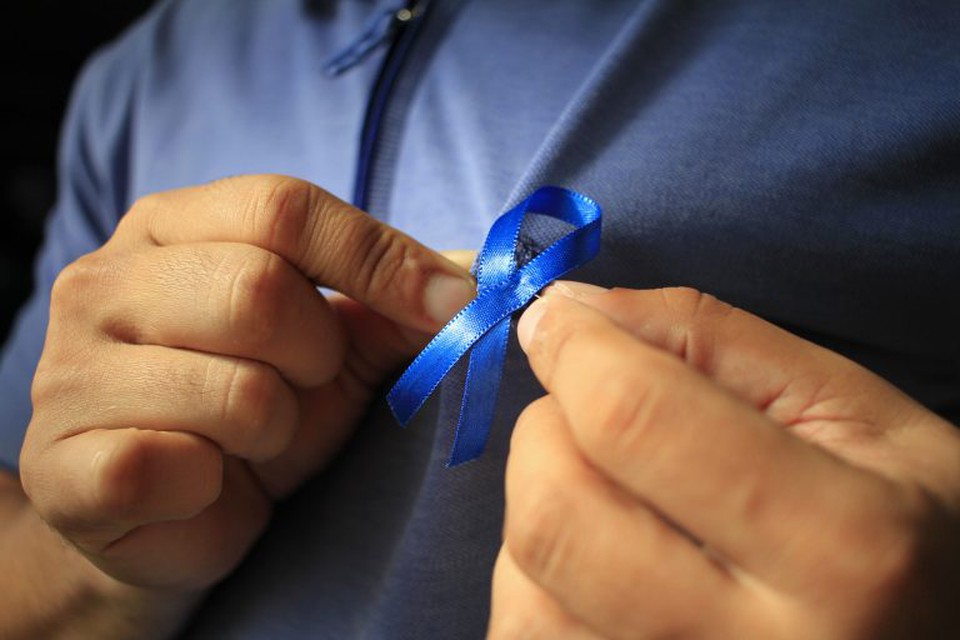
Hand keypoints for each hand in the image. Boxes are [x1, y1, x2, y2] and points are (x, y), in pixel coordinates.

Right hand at [19, 176, 474, 597]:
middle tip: (304, 386)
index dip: (379, 257)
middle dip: (316, 356)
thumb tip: (473, 278)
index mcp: (170, 228)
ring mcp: (68, 373)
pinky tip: (203, 484)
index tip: (451, 303)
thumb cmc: (253, 415)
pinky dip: (216, 487)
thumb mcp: (331, 350)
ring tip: (248, 441)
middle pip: (257, 289)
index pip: (281, 208)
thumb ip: (390, 307)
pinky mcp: (60, 465)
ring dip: (273, 431)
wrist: (170, 516)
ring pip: (234, 391)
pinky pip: (174, 467)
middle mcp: (104, 283)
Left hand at [491, 284, 959, 638]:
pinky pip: (522, 634)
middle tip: (594, 415)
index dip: (574, 349)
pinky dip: (536, 579)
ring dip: (544, 507)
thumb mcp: (847, 407)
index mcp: (842, 547)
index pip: (633, 421)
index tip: (558, 320)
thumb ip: (707, 337)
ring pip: (523, 582)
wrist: (931, 636)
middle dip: (549, 431)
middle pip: (555, 512)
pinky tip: (605, 568)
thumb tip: (567, 310)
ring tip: (622, 503)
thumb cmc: (898, 523)